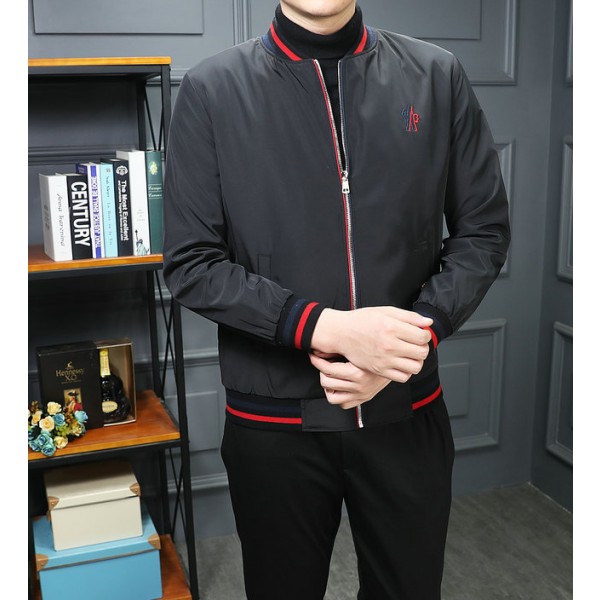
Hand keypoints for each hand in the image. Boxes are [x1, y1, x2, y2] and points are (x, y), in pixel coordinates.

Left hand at [309, 353, 391, 409]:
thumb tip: (318, 349)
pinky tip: (339, 385)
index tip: (314, 355)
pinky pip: (342, 404)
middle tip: (322, 362)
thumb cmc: (376, 350)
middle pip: (326, 381)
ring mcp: (361, 395)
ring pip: (331, 395)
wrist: (397, 362)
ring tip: (330, 375)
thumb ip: (339, 348)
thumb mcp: (359, 348)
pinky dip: (337, 395)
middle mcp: (359, 386)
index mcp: (358, 372)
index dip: (317, 361)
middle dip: (321, 370)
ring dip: (328, 384)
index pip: (327, 369)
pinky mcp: (362, 399)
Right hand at [310, 306, 431, 382]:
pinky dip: (406, 371)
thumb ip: (409, 316)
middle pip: (422, 352)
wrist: (341, 333)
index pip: (423, 336)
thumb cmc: (361, 320)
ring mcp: (384, 359)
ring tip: (410, 353)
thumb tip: (428, 322)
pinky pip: (403, 377)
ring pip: (415, 366)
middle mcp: (389, 345)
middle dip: (423, 347)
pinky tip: (401, 362)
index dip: (426, 334)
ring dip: (417, 360)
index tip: (420, 333)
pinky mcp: (379, 370)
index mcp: (391, 327)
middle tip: (416, 343)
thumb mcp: (385, 311)